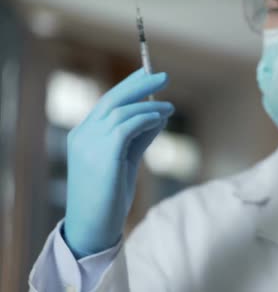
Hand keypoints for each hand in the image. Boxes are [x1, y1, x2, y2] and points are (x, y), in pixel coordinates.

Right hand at [64, 69, 173, 257]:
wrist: (94, 227)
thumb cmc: (109, 197)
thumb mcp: (126, 161)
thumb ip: (140, 137)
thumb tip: (159, 114)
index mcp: (83, 135)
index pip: (107, 102)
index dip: (129, 87)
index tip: (148, 75)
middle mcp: (83, 135)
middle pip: (112, 99)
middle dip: (139, 84)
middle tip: (163, 76)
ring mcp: (90, 144)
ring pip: (121, 111)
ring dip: (149, 106)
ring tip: (169, 108)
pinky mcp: (103, 154)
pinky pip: (126, 126)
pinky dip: (145, 118)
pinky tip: (160, 118)